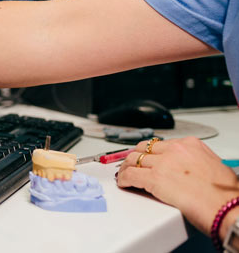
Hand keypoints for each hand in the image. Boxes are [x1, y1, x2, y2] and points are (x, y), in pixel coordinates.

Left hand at [117, 137, 238, 235]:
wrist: (227, 208)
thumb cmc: (225, 194)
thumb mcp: (213, 165)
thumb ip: (195, 161)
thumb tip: (188, 167)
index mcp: (190, 144)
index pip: (160, 144)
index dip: (150, 153)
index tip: (146, 158)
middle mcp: (175, 150)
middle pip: (144, 149)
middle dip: (136, 157)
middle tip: (131, 165)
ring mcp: (163, 163)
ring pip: (133, 159)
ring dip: (126, 167)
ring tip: (123, 174)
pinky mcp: (154, 178)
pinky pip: (130, 174)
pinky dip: (123, 178)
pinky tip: (123, 183)